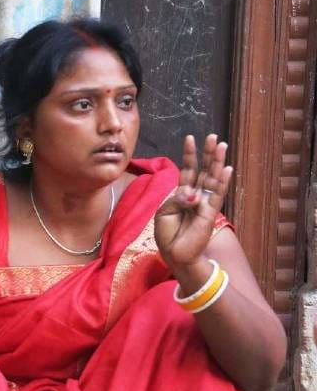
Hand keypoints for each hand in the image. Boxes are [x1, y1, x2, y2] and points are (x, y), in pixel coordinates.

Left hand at [155, 134, 232, 271]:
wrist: (174, 253)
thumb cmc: (167, 234)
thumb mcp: (163, 213)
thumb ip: (175, 200)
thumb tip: (193, 195)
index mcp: (182, 194)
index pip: (188, 170)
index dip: (189, 155)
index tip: (190, 138)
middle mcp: (195, 195)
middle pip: (204, 170)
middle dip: (208, 153)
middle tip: (213, 136)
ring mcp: (204, 203)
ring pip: (213, 178)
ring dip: (217, 162)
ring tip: (221, 145)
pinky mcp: (210, 213)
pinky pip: (217, 194)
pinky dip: (222, 181)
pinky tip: (227, 168)